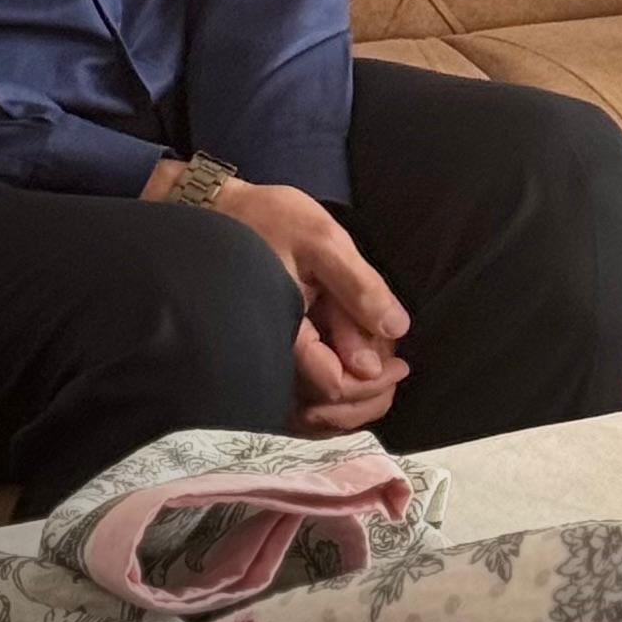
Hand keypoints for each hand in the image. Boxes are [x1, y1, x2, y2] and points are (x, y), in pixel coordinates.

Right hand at [149, 166, 410, 433]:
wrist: (220, 214)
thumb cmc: (269, 222)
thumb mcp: (322, 241)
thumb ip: (358, 287)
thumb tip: (396, 329)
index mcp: (286, 336)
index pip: (334, 385)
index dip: (373, 379)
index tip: (401, 360)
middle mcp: (272, 359)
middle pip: (324, 406)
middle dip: (368, 391)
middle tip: (398, 363)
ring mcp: (268, 358)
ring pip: (312, 405)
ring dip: (352, 392)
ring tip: (380, 359)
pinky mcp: (269, 351)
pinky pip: (301, 390)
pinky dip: (333, 381)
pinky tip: (354, 357)